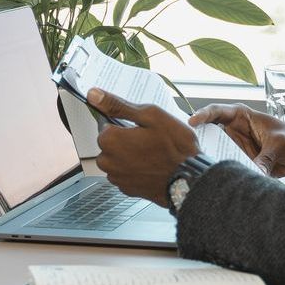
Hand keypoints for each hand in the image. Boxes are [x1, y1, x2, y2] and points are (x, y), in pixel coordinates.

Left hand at [89, 88, 200, 205]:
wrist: (191, 179)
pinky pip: (124, 173)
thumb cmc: (175, 147)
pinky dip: (134, 169)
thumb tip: (93, 94)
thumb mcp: (150, 116)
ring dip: (129, 155)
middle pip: (109, 143)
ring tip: (152, 154)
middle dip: (125, 140)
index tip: (140, 127)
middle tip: (149, 140)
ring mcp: (116, 177)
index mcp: (110, 140)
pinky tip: (151, 166)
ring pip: (116, 159)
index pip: (105, 124)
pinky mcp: (126, 189)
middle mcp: (107, 161)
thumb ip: (118, 105)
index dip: (124, 124)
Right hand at [190, 103, 284, 177]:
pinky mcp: (238, 162)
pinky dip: (220, 173)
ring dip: (207, 159)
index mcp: (241, 117)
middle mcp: (233, 131)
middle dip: (197, 139)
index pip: (217, 112)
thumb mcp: (281, 144)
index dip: (203, 115)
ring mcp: (233, 147)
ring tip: (199, 167)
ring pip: (214, 152)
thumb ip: (267, 156)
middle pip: (208, 133)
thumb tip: (255, 170)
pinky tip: (214, 180)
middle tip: (188, 148)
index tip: (192, 122)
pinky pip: (225, 167)